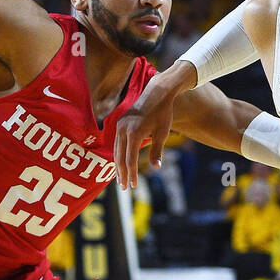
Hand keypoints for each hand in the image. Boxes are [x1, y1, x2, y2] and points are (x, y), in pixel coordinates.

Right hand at [114, 62, 194, 188]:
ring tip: (121, 179)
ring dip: (118, 166)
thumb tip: (157, 167)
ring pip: (116, 150)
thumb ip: (157, 151)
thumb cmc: (163, 113)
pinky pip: (116, 142)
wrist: (157, 92)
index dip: (132, 174)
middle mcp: (123, 130)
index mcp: (134, 133)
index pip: (131, 160)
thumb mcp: (162, 133)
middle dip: (122, 174)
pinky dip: (118, 154)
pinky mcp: (120, 122)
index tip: (134, 185)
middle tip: (125, 187)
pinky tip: (120, 163)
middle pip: (120, 157)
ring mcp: (120, 125)